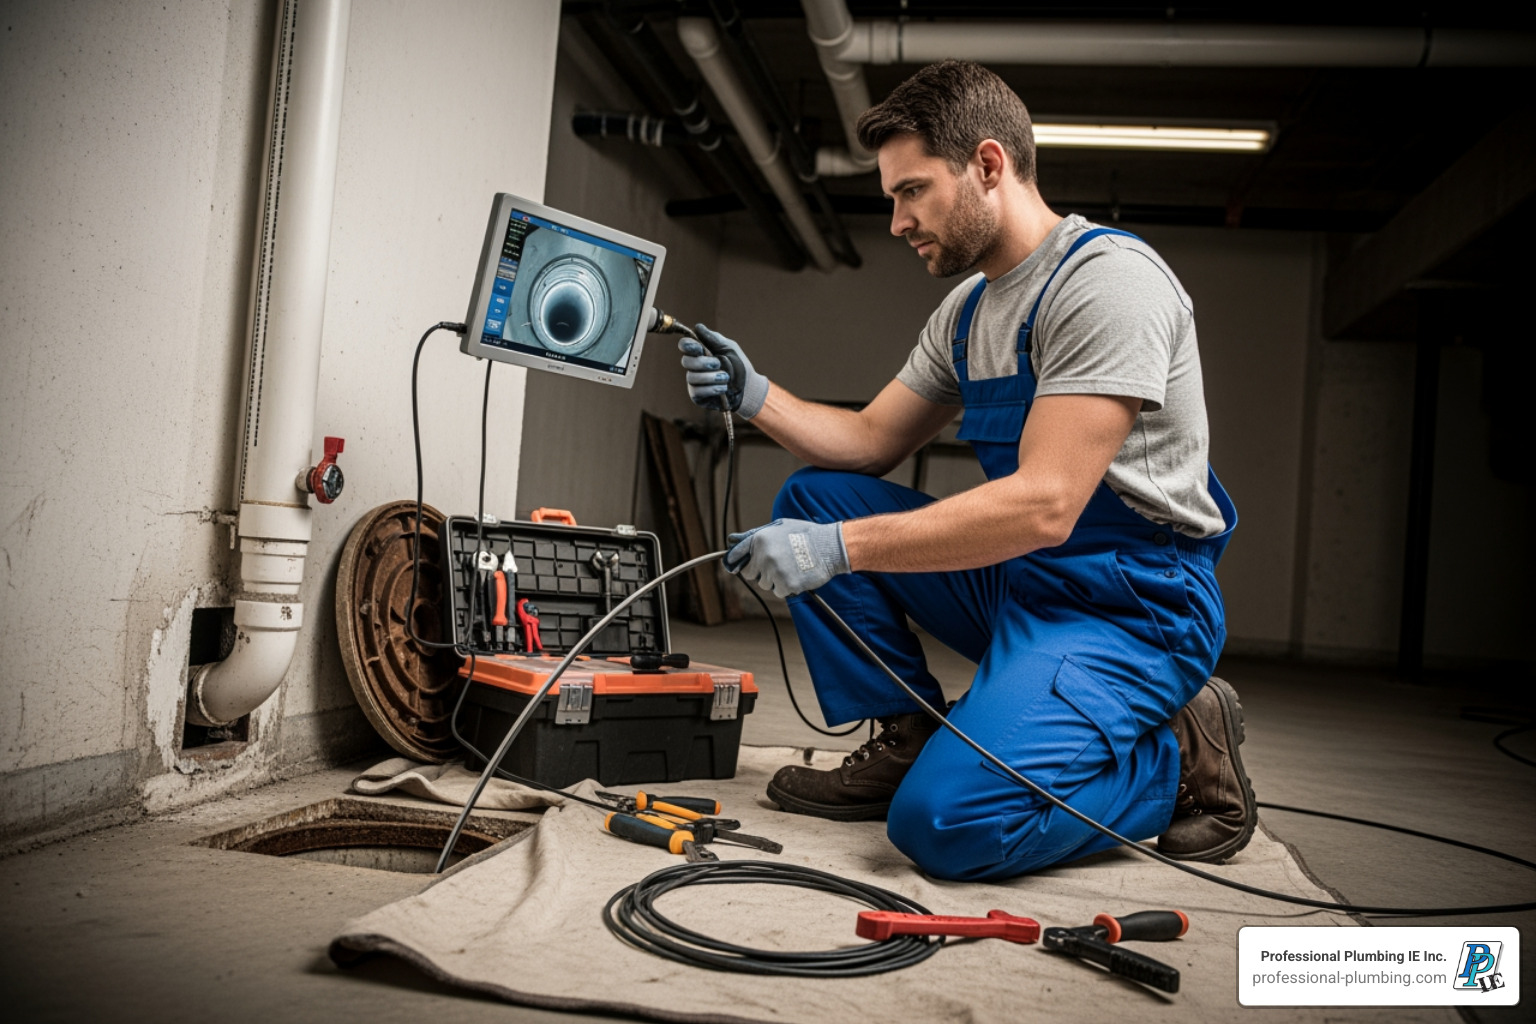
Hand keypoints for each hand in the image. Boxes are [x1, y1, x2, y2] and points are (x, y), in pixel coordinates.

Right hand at [679, 324, 768, 418]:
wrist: (749, 387)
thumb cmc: (739, 365)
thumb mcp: (729, 348)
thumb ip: (714, 338)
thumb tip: (698, 327)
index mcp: (700, 352)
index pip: (685, 345)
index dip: (688, 345)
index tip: (699, 348)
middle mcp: (694, 367)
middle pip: (686, 362)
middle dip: (702, 362)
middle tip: (718, 363)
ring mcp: (695, 382)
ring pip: (692, 377)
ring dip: (711, 377)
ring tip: (726, 378)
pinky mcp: (698, 396)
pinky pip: (697, 392)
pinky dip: (712, 389)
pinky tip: (723, 388)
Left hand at [724, 519, 848, 597]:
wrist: (830, 547)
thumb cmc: (806, 535)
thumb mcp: (780, 526)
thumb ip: (758, 535)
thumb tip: (735, 541)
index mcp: (760, 539)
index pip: (736, 555)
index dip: (736, 562)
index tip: (734, 567)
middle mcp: (764, 556)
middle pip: (750, 574)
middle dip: (760, 572)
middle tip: (777, 565)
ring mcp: (774, 571)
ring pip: (765, 584)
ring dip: (775, 580)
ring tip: (791, 567)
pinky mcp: (785, 585)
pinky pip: (778, 592)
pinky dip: (787, 587)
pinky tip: (798, 575)